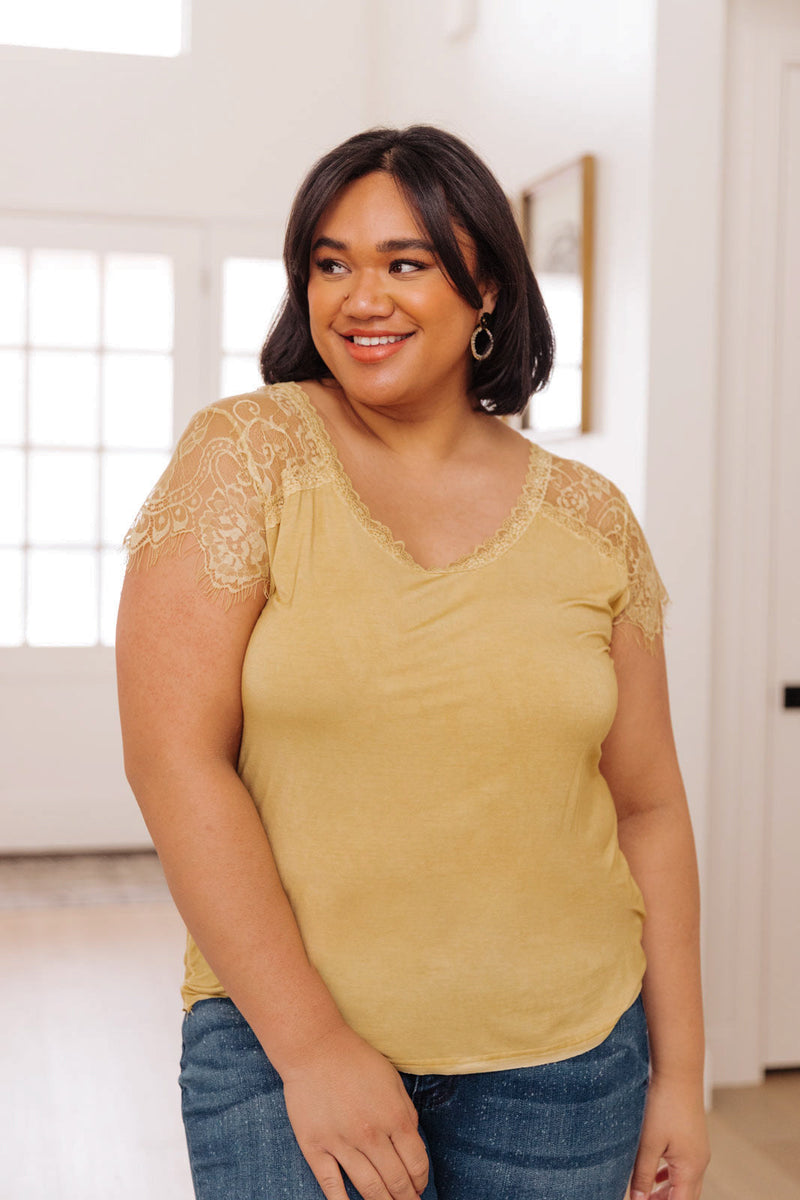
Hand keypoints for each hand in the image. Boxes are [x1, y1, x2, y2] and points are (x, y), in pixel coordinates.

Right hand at [280, 1022, 429, 1199]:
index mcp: (394, 1117)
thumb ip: (406, 1113)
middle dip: (406, 1199)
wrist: (314, 1048)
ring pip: (369, 1189)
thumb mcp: (392, 1080)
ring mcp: (341, 1143)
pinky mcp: (315, 1147)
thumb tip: (413, 1144)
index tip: (420, 1187)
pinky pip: (331, 1186)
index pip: (416, 1163)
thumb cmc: (356, 1060)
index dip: (421, 1180)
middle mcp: (371, 1134)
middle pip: (396, 1181)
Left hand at [630, 1073, 709, 1198]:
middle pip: (685, 1196)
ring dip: (666, 1192)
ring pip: (684, 1182)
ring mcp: (697, 1150)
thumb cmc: (664, 1106)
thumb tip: (637, 1198)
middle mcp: (699, 1163)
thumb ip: (643, 1174)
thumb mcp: (649, 1143)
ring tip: (645, 1194)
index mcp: (691, 1169)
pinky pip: (682, 1166)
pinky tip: (654, 1173)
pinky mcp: (692, 1138)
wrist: (678, 1073)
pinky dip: (669, 1176)